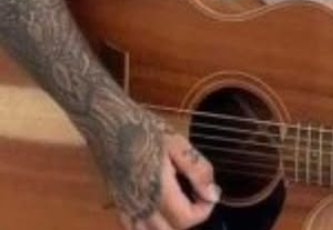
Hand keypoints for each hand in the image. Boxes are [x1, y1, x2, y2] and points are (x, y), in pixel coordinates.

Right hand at [88, 107, 219, 229]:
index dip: (204, 209)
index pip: (186, 220)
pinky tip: (158, 207)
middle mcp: (140, 207)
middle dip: (189, 218)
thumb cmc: (145, 130)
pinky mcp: (118, 205)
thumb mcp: (178, 144)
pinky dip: (150, 226)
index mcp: (158, 192)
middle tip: (196, 195)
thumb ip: (198, 171)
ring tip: (179, 200)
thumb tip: (212, 194)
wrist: (109, 125)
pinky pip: (134, 229)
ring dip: (169, 224)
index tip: (210, 191)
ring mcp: (126, 209)